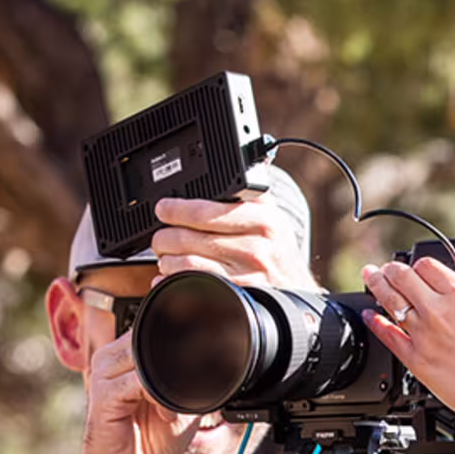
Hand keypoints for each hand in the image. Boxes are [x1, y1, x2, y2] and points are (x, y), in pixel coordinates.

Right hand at [60, 332, 195, 453]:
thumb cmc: (150, 440)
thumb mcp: (183, 404)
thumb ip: (193, 379)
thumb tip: (219, 364)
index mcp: (126, 353)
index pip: (157, 326)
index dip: (183, 340)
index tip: (202, 364)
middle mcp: (111, 356)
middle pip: (152, 339)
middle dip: (179, 365)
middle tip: (190, 392)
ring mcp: (103, 373)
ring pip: (148, 359)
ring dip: (170, 384)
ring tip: (172, 411)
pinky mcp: (102, 394)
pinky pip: (139, 383)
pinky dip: (161, 399)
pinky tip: (165, 416)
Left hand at [149, 195, 315, 288]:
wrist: (295, 289)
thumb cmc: (277, 249)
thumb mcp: (271, 215)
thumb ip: (249, 192)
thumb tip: (235, 159)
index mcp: (262, 219)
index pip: (207, 211)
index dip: (177, 209)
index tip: (163, 207)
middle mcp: (256, 246)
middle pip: (190, 237)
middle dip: (164, 236)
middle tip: (159, 235)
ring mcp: (246, 272)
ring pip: (186, 262)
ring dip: (166, 259)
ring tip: (165, 254)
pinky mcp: (235, 294)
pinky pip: (193, 284)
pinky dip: (171, 280)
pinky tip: (168, 275)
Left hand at [360, 257, 454, 453]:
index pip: (427, 265)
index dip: (416, 265)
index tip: (413, 268)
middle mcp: (441, 310)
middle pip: (402, 276)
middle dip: (390, 270)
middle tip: (383, 269)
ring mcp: (425, 334)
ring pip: (390, 300)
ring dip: (377, 286)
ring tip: (370, 279)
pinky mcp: (416, 360)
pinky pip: (387, 335)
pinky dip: (375, 323)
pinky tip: (370, 316)